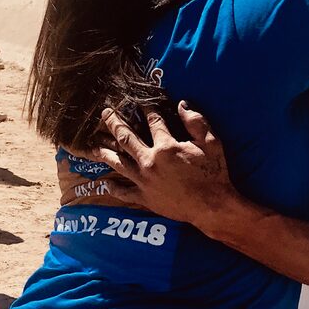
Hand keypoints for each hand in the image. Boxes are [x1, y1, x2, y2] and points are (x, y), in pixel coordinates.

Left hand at [83, 102, 239, 235]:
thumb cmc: (214, 174)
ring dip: (105, 153)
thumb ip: (196, 122)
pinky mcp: (145, 198)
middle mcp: (150, 161)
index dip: (146, 109)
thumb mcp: (211, 143)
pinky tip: (107, 183)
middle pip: (126, 138)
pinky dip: (115, 188)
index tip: (139, 101)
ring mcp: (145, 181)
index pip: (152, 121)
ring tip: (94, 146)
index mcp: (166, 146)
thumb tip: (182, 104)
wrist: (212, 207)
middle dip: (114, 123)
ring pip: (119, 163)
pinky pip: (125, 192)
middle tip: (105, 114)